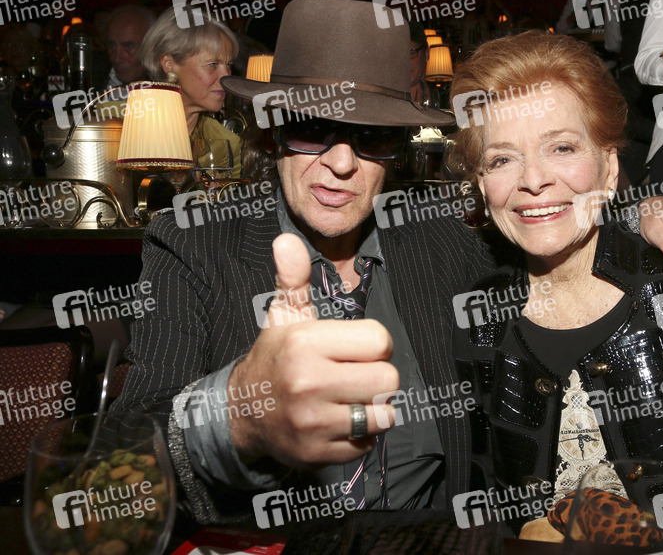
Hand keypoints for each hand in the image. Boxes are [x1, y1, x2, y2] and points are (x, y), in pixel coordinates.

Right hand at [228, 233, 397, 468]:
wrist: (242, 411)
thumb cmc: (275, 358)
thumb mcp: (284, 317)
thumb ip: (294, 279)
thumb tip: (286, 240)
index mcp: (306, 343)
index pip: (380, 341)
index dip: (374, 344)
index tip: (354, 348)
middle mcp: (308, 383)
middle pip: (388, 380)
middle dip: (377, 377)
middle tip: (355, 375)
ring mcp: (313, 422)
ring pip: (383, 415)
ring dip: (373, 408)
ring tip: (349, 398)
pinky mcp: (317, 453)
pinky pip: (368, 444)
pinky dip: (360, 436)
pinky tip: (339, 421)